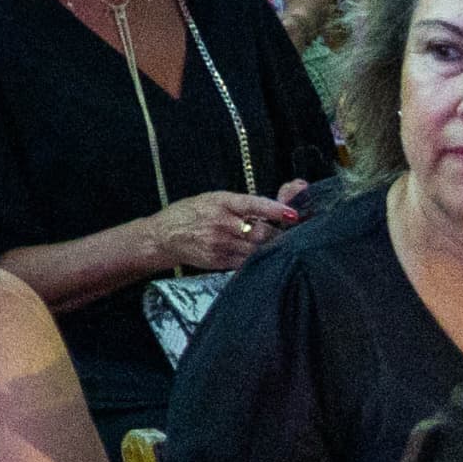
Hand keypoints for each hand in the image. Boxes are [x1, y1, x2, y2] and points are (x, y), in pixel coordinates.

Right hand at [147, 191, 301, 275]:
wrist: (164, 236)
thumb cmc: (192, 213)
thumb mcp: (214, 199)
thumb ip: (243, 204)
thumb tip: (278, 207)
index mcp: (221, 202)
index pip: (252, 204)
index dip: (274, 209)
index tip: (293, 213)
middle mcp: (221, 223)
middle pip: (261, 232)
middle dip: (281, 235)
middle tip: (298, 235)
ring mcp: (220, 244)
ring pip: (257, 250)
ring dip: (273, 250)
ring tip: (288, 249)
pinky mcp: (219, 261)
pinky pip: (246, 263)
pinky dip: (259, 260)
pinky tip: (267, 259)